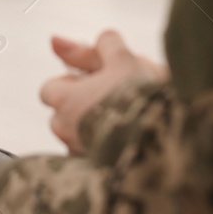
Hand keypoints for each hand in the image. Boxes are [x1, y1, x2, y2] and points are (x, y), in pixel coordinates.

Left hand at [39, 29, 167, 153]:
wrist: (162, 138)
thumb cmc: (139, 96)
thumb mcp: (122, 59)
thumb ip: (98, 45)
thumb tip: (57, 39)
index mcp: (65, 99)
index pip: (50, 90)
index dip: (70, 85)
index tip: (93, 83)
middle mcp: (65, 130)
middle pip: (61, 117)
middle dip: (78, 111)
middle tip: (109, 103)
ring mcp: (79, 154)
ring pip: (76, 140)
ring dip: (90, 133)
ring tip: (122, 124)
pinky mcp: (96, 174)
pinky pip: (90, 162)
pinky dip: (102, 154)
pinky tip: (125, 146)